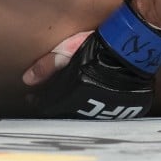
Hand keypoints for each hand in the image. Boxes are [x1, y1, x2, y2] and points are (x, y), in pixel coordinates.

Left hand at [25, 0, 160, 118]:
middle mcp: (89, 106)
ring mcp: (109, 110)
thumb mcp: (70, 49)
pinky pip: (109, 114)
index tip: (34, 99)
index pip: (49, 103)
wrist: (133, 45)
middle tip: (50, 101)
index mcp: (73, 93)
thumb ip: (48, 65)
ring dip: (78, 110)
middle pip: (66, 112)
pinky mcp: (125, 110)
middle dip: (57, 107)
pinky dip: (100, 110)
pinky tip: (96, 104)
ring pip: (87, 116)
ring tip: (71, 103)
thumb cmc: (101, 44)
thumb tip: (28, 79)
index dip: (39, 101)